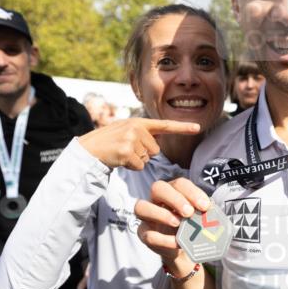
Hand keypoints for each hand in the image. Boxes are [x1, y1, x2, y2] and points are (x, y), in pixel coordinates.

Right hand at [79, 118, 200, 170]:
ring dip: (136, 160)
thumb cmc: (109, 143)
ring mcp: (131, 139)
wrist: (89, 149)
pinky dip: (131, 166)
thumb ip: (143, 134)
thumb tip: (157, 146)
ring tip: (121, 153)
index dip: (183, 127)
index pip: (165, 125)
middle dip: (143, 154)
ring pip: (147, 159)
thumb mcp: (126, 131)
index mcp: (139, 122)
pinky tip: (119, 159)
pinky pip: (139, 165)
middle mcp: (137, 128)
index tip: (198, 127)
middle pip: (155, 150)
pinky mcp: (126, 151)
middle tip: (126, 149)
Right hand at [134, 178, 210, 260]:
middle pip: (158, 188)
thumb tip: (210, 211)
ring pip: (141, 207)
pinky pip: (148, 234)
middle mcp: (157, 200)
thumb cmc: (192, 227)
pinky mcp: (144, 234)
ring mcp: (147, 216)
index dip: (192, 192)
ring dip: (161, 214)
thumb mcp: (200, 218)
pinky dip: (163, 239)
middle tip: (190, 212)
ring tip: (178, 223)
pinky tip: (176, 242)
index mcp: (173, 191)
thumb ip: (203, 213)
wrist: (184, 249)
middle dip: (175, 199)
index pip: (179, 184)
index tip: (205, 206)